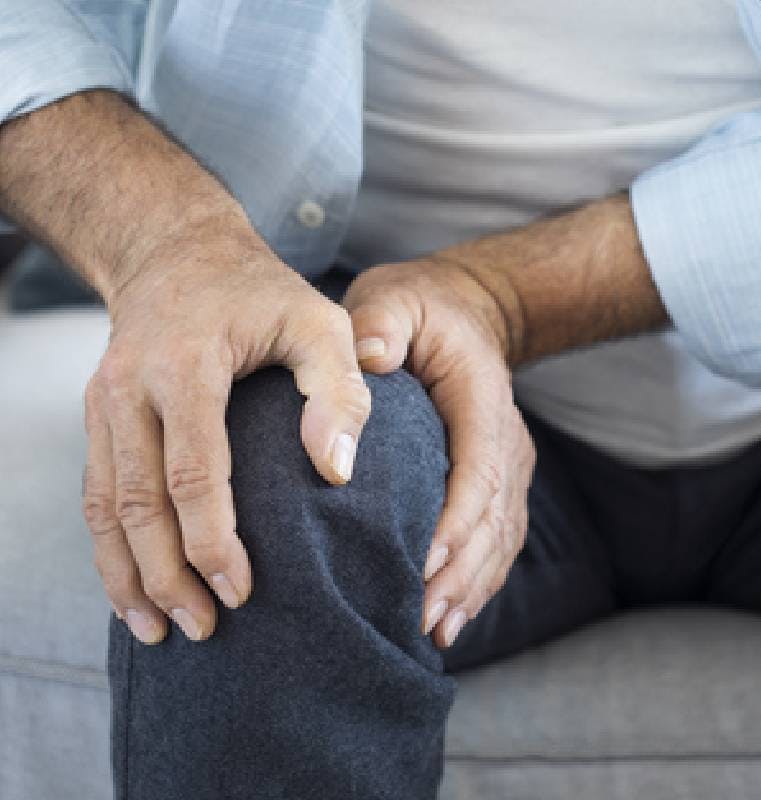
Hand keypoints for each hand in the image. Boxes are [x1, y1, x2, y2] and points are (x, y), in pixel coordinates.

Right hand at [84, 222, 370, 643]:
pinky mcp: (97, 418)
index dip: (212, 539)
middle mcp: (130, 388)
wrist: (178, 252)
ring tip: (160, 630)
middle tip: (205, 630)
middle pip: (137, 502)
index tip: (241, 590)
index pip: (192, 471)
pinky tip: (133, 590)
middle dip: (166, 576)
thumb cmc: (264, 294)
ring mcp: (103, 404)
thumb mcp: (321, 322)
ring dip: (128, 575)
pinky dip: (110, 549)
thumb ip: (339, 390)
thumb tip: (336, 472)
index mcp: (186, 365)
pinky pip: (95, 495)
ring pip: (103, 508)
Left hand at [341, 257, 534, 647]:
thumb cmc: (418, 310)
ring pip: (500, 538)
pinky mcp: (500, 484)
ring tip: (434, 630)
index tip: (423, 562)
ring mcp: (509, 466)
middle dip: (461, 572)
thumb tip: (370, 358)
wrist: (466, 314)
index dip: (456, 519)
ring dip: (471, 587)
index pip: (478, 468)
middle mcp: (506, 439)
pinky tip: (450, 619)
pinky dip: (478, 582)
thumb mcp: (394, 298)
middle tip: (421, 617)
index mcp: (482, 400)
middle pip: (493, 517)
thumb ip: (382, 322)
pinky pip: (498, 541)